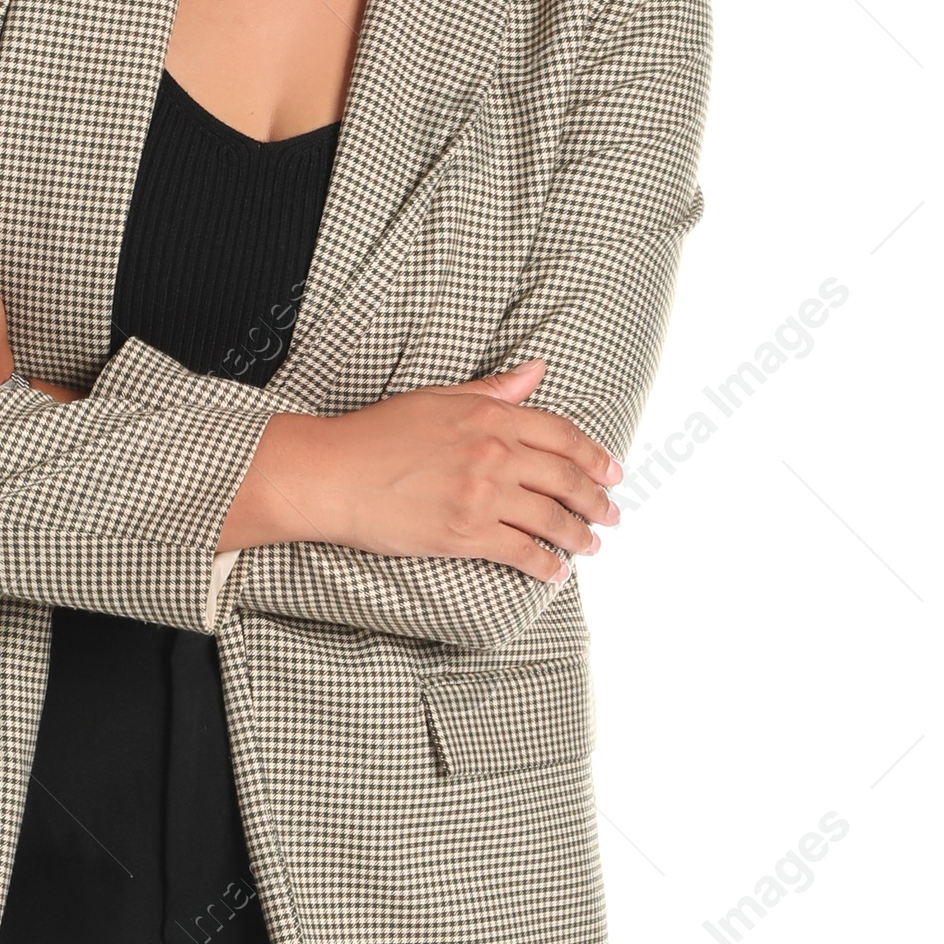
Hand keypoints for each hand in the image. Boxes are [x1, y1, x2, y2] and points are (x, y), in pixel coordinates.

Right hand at [216, 359, 619, 581]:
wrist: (331, 474)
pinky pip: (522, 552)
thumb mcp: (438, 398)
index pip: (562, 435)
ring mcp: (483, 495)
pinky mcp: (466, 534)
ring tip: (591, 544)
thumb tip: (536, 370)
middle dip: (596, 500)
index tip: (612, 472)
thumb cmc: (375, 434)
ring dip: (579, 534)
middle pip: (566, 478)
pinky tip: (556, 572)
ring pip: (551, 518)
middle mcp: (495, 453)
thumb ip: (493, 390)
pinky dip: (546, 565)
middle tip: (612, 514)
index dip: (594, 456)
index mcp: (491, 416)